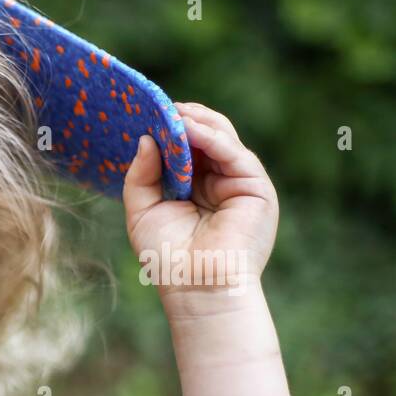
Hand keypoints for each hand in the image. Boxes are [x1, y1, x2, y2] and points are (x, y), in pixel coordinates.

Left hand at [122, 102, 278, 302]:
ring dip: (196, 122)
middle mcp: (218, 181)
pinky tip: (189, 129)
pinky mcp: (256, 187)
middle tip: (158, 106)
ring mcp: (239, 182)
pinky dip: (212, 138)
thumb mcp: (143, 212)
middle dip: (182, 120)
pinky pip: (234, 153)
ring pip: (222, 138)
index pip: (184, 148)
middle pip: (205, 137)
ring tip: (172, 113)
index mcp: (194, 187)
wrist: (196, 289)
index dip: (167, 130)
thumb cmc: (167, 258)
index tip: (145, 114)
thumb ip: (140, 177)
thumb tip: (146, 139)